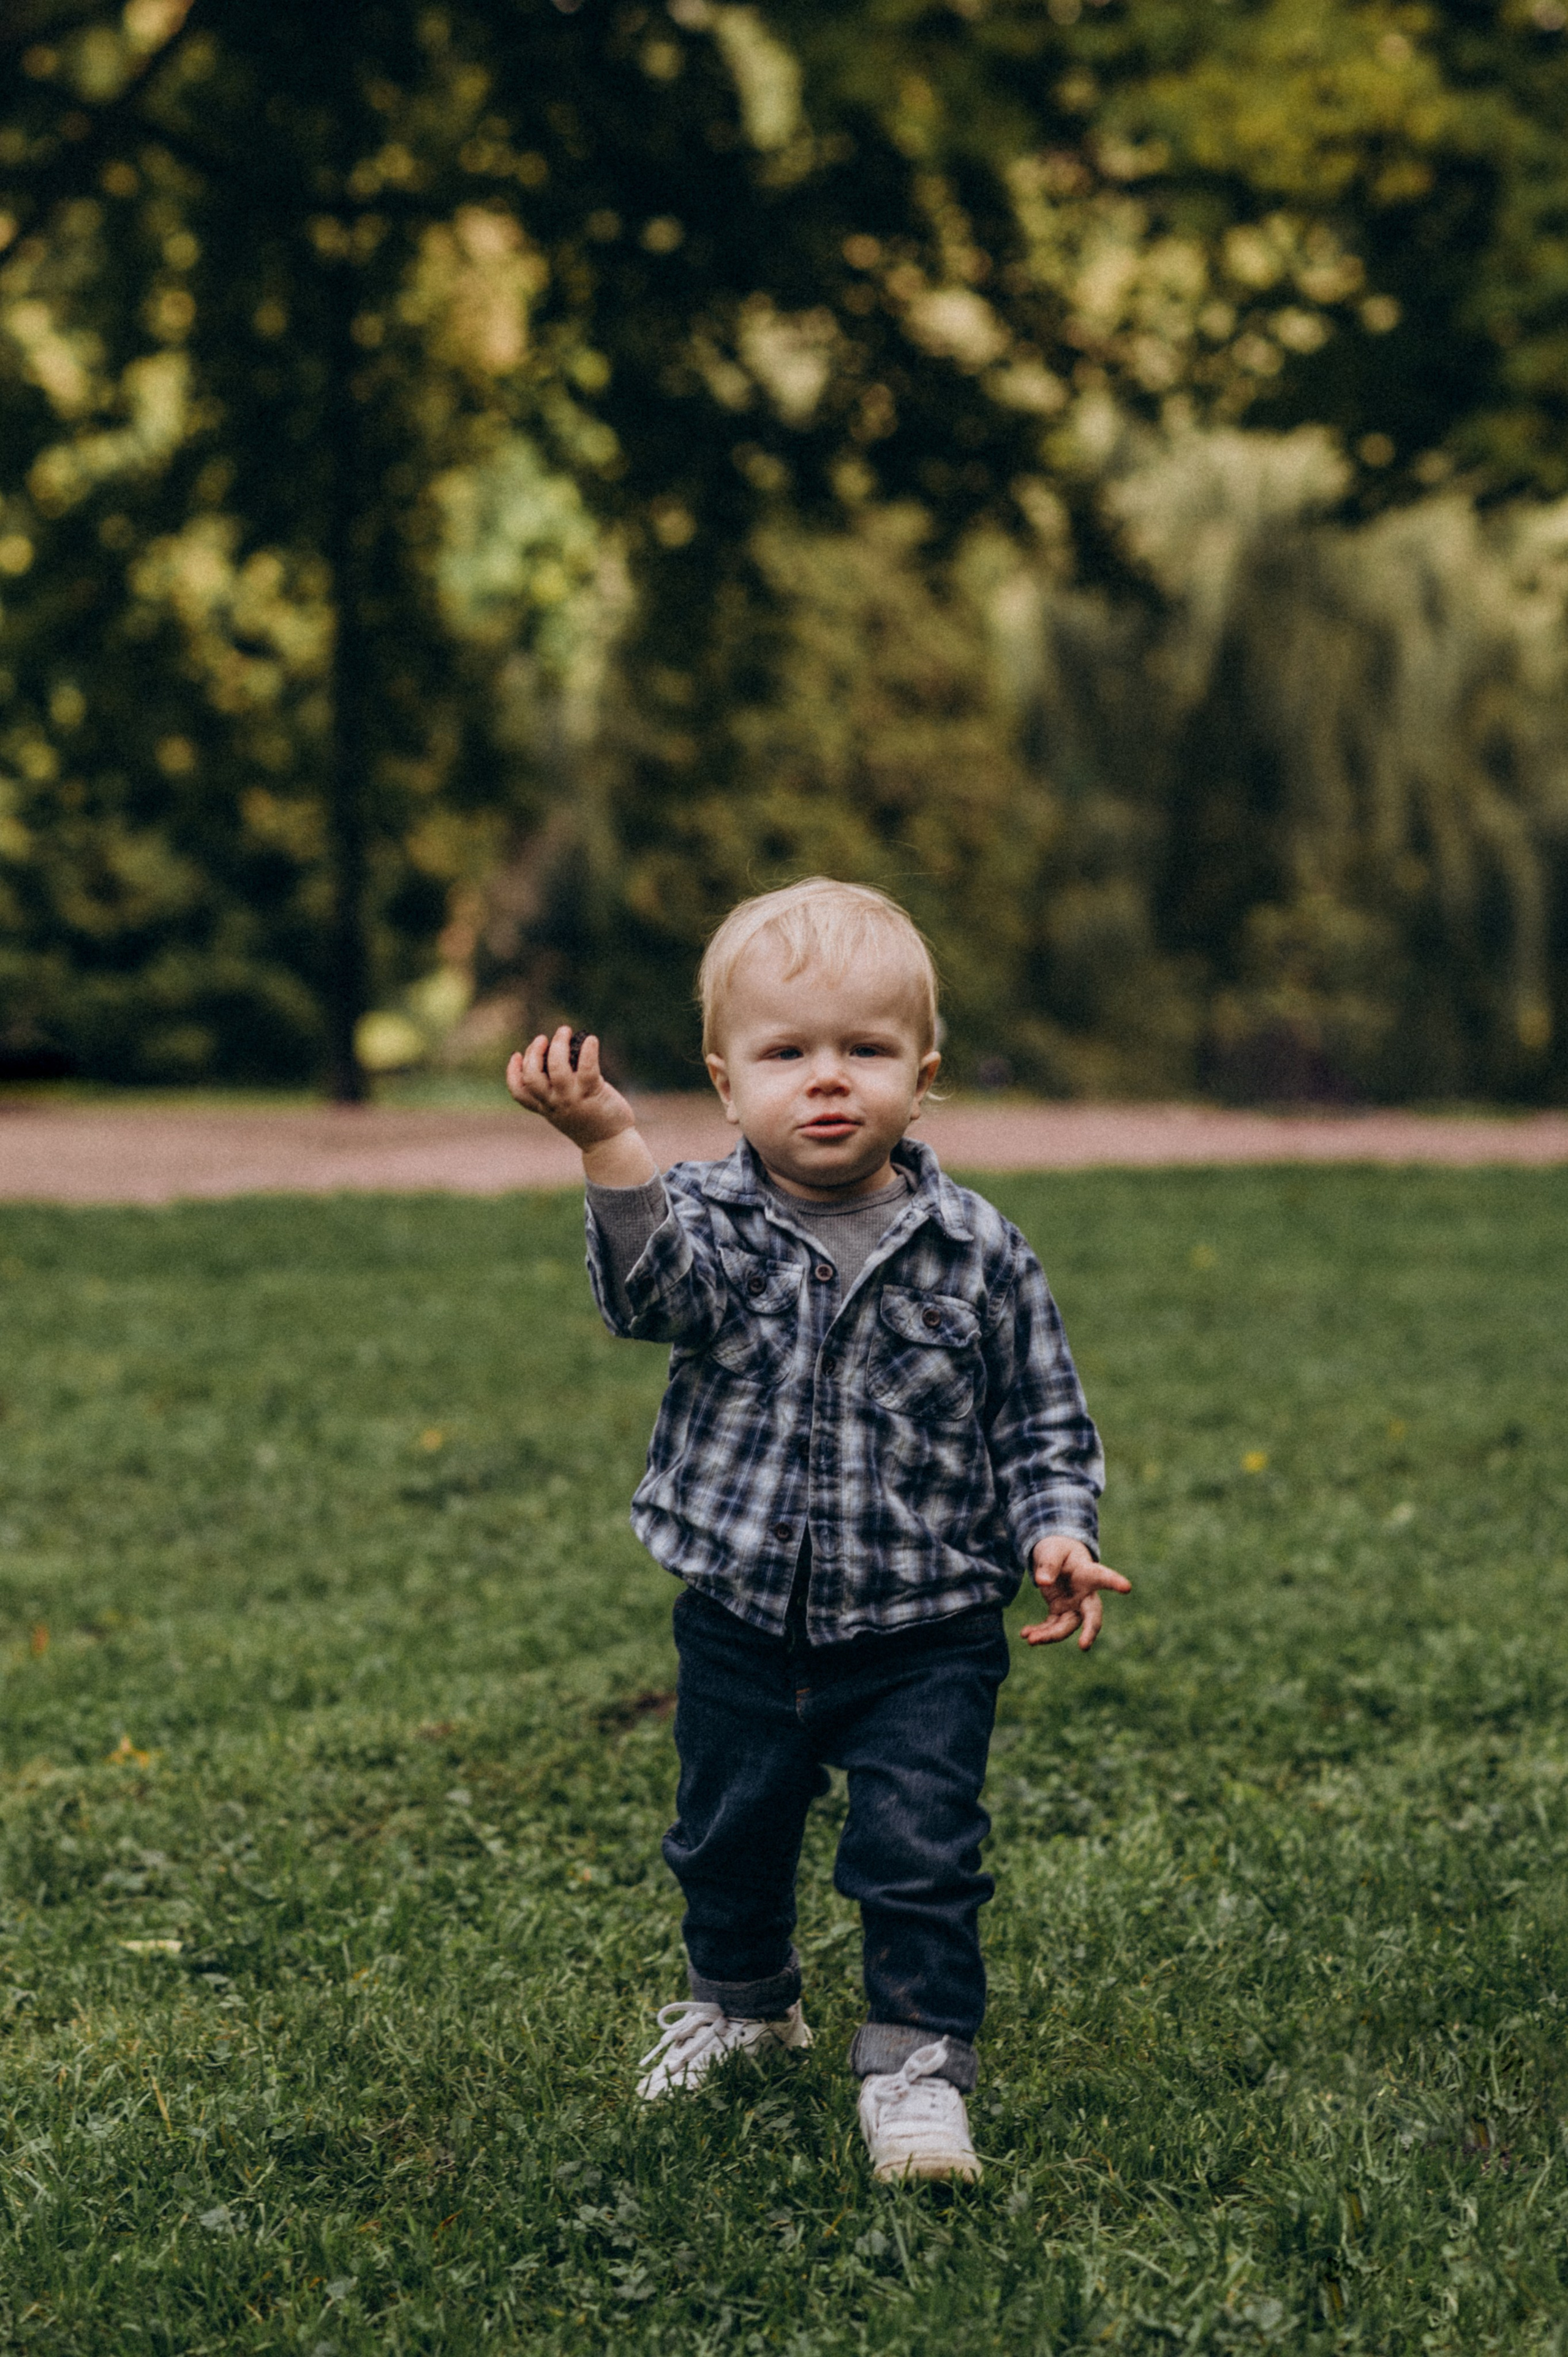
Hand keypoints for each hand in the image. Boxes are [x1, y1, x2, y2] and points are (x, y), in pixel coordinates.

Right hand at [506, 1028, 637, 1153]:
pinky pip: (587, 1068)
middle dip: (534, 1052)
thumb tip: (556, 1061)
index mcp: (545, 1108)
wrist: (610, 1144)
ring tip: (564, 1031)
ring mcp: (572, 1098)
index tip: (517, 1055)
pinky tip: (591, 1040)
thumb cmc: (589, 1122)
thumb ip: (555, 1094)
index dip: (512, 1072)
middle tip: (544, 1039)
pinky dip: (588, 1051)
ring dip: (558, 1045)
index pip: (518, 1092)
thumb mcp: (565, 1112)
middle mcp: (555, 1103)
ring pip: (557, 1068)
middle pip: (532, 1076)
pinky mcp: (593, 1093)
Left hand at [1020, 1535, 1130, 1650]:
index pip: (1103, 1577)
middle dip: (1089, 1631)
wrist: (1054, 1556)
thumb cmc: (1057, 1550)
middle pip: (1092, 1615)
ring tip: (1030, 1639)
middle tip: (1084, 1646)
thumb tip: (1042, 1583)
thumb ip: (1048, 1564)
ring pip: (1066, 1626)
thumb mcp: (1051, 1551)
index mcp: (1088, 1573)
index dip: (1115, 1582)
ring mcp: (1073, 1605)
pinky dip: (1039, 1632)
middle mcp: (1085, 1594)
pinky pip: (1052, 1626)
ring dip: (1049, 1635)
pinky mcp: (1060, 1611)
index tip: (1126, 1587)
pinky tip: (1024, 1634)